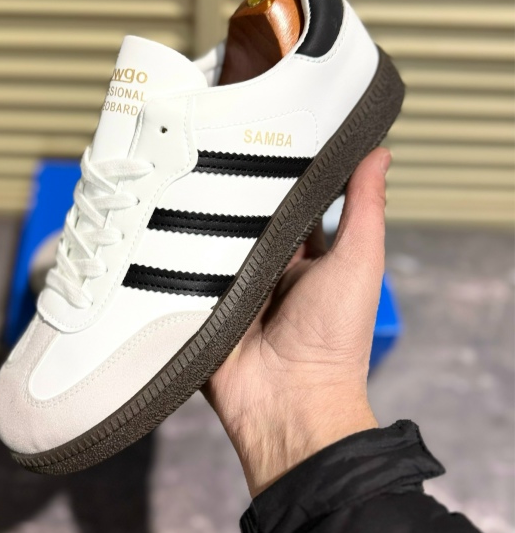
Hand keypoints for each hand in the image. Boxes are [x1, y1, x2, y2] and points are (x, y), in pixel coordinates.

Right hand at [203, 148, 391, 496]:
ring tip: (174, 175)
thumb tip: (379, 153)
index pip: (288, 202)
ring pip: (208, 241)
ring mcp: (229, 287)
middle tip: (206, 146)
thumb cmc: (334, 339)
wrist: (289, 404)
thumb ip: (365, 209)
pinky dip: (171, 257)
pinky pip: (179, 274)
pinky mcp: (199, 306)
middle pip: (243, 218)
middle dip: (229, 191)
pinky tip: (153, 224)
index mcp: (303, 256)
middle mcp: (265, 268)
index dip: (279, 171)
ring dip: (197, 220)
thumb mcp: (358, 262)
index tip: (261, 129)